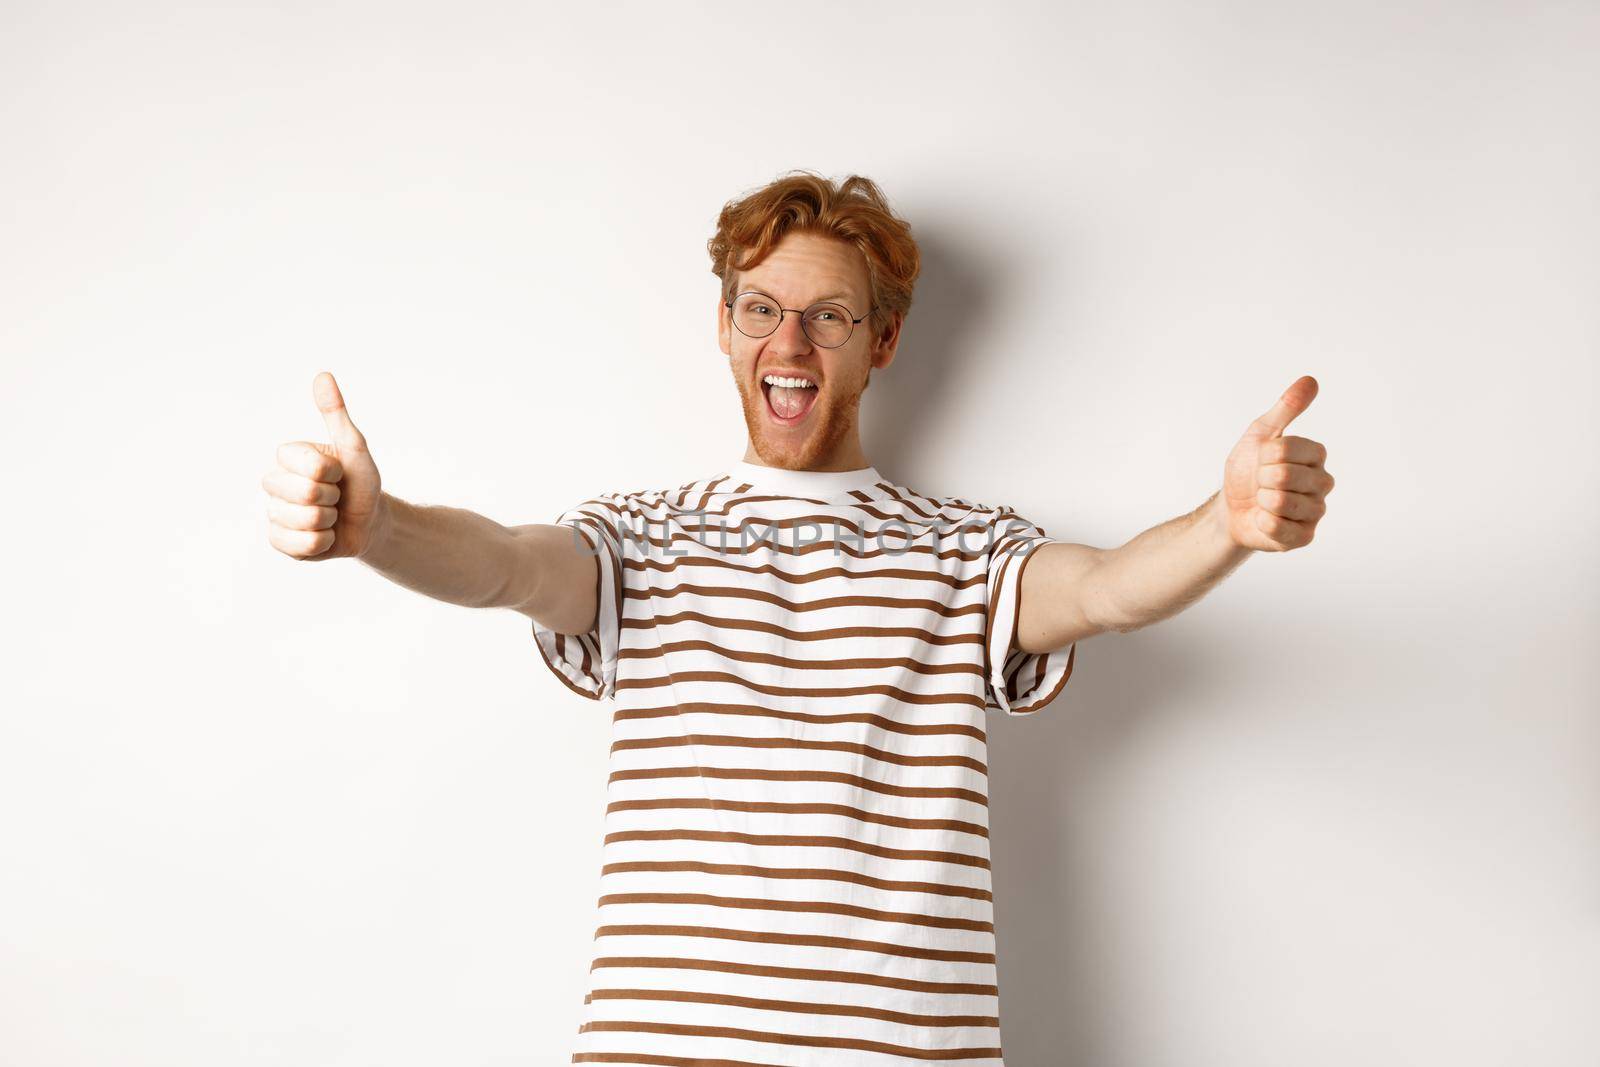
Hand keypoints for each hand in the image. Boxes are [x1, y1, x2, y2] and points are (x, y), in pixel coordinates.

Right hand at [261, 371, 385, 560]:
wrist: (368, 522)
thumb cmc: (360, 482)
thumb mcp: (353, 447)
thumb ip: (335, 414)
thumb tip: (323, 375)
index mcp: (288, 458)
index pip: (311, 466)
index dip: (333, 472)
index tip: (338, 472)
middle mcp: (274, 483)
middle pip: (308, 494)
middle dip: (333, 498)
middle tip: (335, 497)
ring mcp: (274, 513)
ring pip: (307, 521)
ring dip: (330, 522)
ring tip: (330, 516)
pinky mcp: (279, 542)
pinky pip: (302, 546)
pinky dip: (323, 543)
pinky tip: (323, 535)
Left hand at [1217, 375, 1333, 551]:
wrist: (1231, 507)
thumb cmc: (1248, 469)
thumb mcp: (1261, 433)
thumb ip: (1286, 408)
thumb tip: (1311, 380)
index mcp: (1315, 455)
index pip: (1288, 448)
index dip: (1264, 454)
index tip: (1261, 458)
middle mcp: (1322, 483)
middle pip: (1285, 476)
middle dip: (1260, 478)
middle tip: (1260, 482)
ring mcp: (1315, 511)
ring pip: (1281, 503)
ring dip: (1260, 500)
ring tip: (1262, 500)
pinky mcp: (1304, 536)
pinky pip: (1280, 528)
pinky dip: (1261, 522)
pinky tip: (1262, 518)